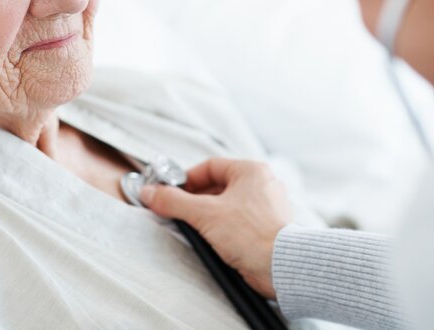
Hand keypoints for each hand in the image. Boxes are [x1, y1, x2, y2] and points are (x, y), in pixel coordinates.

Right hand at [140, 158, 292, 298]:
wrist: (282, 267)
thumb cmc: (253, 234)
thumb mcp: (205, 214)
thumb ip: (174, 201)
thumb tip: (151, 193)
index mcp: (251, 171)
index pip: (210, 166)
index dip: (187, 178)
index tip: (170, 191)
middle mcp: (262, 185)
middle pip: (218, 186)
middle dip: (194, 199)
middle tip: (176, 211)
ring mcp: (266, 207)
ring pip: (227, 205)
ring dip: (207, 215)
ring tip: (192, 228)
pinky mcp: (267, 229)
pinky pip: (238, 222)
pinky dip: (222, 228)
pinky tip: (211, 241)